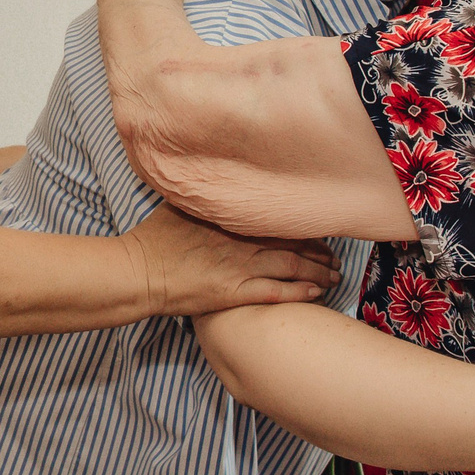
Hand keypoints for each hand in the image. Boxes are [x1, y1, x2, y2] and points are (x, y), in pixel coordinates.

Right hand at [123, 203, 340, 314]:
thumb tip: (215, 180)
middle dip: (319, 252)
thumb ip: (203, 196)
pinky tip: (316, 294)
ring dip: (318, 273)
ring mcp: (240, 267)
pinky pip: (276, 293)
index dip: (304, 226)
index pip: (279, 218)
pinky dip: (299, 293)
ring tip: (334, 278)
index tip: (319, 230)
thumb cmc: (154, 238)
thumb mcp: (179, 204)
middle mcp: (242, 239)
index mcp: (232, 217)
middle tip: (336, 258)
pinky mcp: (234, 293)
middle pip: (293, 242)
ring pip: (292, 268)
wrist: (139, 272)